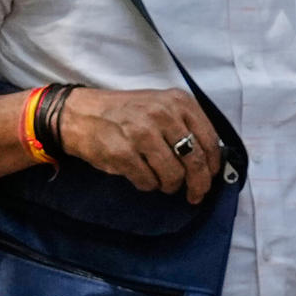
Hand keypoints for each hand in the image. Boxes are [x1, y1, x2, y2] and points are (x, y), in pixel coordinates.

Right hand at [58, 84, 221, 201]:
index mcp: (177, 101)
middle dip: (198, 184)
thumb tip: (209, 160)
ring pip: (173, 175)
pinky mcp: (124, 154)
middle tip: (195, 194)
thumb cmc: (126, 113)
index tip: (211, 176)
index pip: (209, 139)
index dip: (213, 164)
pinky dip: (148, 185)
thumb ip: (186, 125)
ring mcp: (142, 134)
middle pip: (195, 161)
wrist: (82, 114)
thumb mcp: (160, 106)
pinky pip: (149, 182)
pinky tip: (142, 176)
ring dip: (170, 185)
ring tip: (162, 181)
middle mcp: (163, 114)